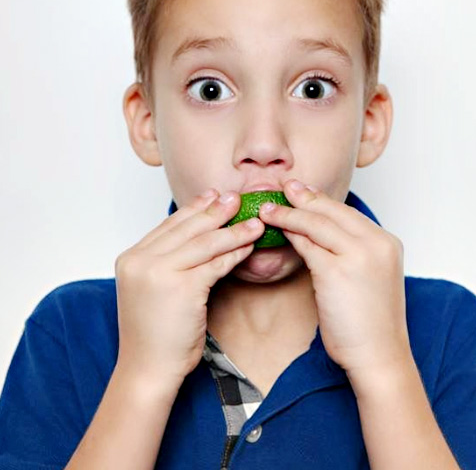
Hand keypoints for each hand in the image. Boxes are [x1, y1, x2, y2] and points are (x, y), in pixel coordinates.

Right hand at [114, 190, 264, 397]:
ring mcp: (158, 273)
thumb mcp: (152, 289)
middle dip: (216, 211)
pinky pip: (215, 264)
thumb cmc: (154, 334)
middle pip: (187, 228)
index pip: (169, 225)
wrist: (147, 369)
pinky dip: (235, 254)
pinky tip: (249, 248)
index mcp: (131, 258)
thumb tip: (199, 236)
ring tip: (254, 222)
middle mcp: (140, 261)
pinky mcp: (181, 288)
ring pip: (204, 243)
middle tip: (237, 198)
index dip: (194, 209)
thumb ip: (166, 262)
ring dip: (233, 231)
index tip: (213, 196)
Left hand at [259, 179, 412, 393]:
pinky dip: (289, 233)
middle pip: (333, 211)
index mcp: (388, 242)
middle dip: (305, 197)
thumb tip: (319, 232)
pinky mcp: (338, 271)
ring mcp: (359, 255)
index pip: (348, 213)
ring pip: (317, 223)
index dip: (322, 200)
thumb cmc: (370, 322)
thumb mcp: (367, 276)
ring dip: (290, 212)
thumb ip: (351, 251)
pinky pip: (307, 245)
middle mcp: (377, 243)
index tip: (303, 191)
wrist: (379, 356)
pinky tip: (275, 228)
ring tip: (269, 207)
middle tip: (284, 187)